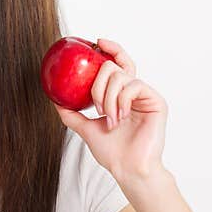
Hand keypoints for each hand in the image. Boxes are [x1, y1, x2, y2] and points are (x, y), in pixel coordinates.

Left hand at [54, 38, 167, 182]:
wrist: (127, 169)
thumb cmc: (112, 152)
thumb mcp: (86, 129)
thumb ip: (72, 113)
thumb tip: (55, 100)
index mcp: (121, 95)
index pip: (117, 64)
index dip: (110, 49)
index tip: (96, 42)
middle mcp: (134, 92)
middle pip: (114, 67)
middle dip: (98, 86)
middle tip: (97, 107)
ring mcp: (146, 96)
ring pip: (121, 76)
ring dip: (108, 98)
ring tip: (109, 118)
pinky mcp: (156, 101)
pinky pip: (134, 85)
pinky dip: (121, 99)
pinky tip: (120, 116)